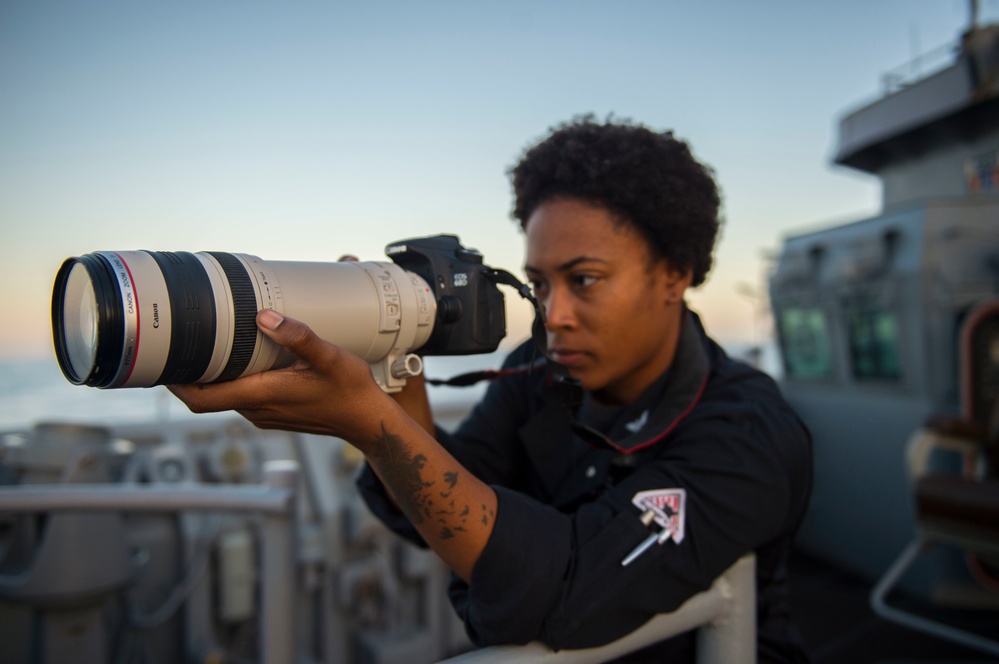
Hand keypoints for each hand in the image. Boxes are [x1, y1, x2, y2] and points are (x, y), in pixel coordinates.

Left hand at [169, 310, 390, 440]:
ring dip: (212, 374)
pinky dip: (232, 379)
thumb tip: (265, 316)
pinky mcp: (273, 412)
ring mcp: (264, 414)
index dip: (175, 383)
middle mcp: (256, 409)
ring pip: (223, 395)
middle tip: (180, 339)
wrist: (367, 420)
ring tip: (208, 342)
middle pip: (207, 395)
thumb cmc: (351, 391)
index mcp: (262, 396)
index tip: (163, 360)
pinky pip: (240, 396)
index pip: (201, 398)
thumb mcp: (330, 357)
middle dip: (189, 371)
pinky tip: (242, 357)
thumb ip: (298, 336)